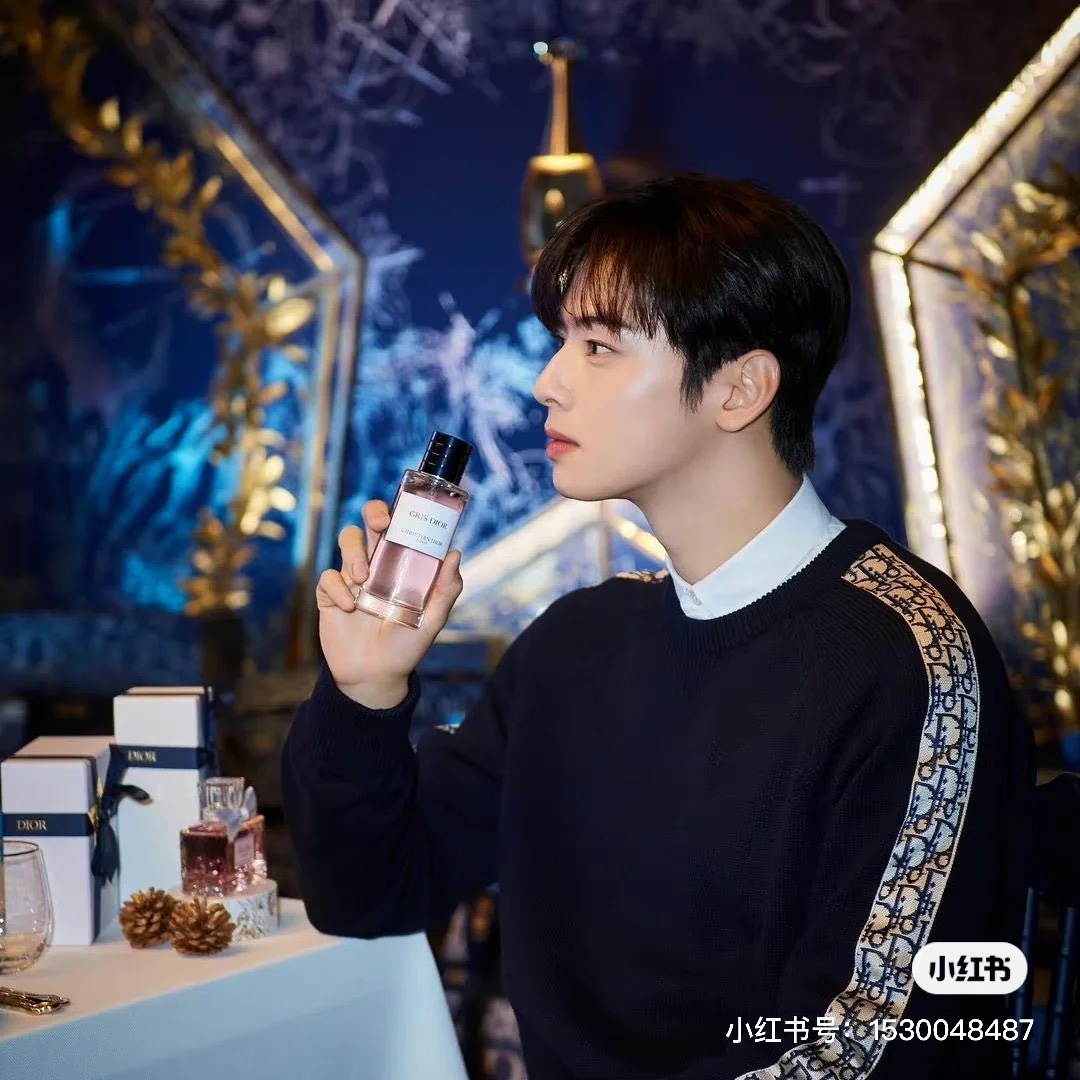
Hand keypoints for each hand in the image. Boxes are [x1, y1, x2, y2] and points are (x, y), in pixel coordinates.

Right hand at [316, 500, 463, 706]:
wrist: (375, 678)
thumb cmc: (406, 648)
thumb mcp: (432, 621)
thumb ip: (446, 591)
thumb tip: (454, 554)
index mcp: (401, 566)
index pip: (400, 528)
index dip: (400, 511)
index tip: (405, 511)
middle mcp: (377, 565)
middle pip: (369, 523)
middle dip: (373, 513)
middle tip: (381, 525)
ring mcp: (352, 579)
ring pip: (347, 541)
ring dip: (354, 551)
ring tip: (363, 577)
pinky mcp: (330, 596)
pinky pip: (328, 578)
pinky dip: (337, 588)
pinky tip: (350, 608)